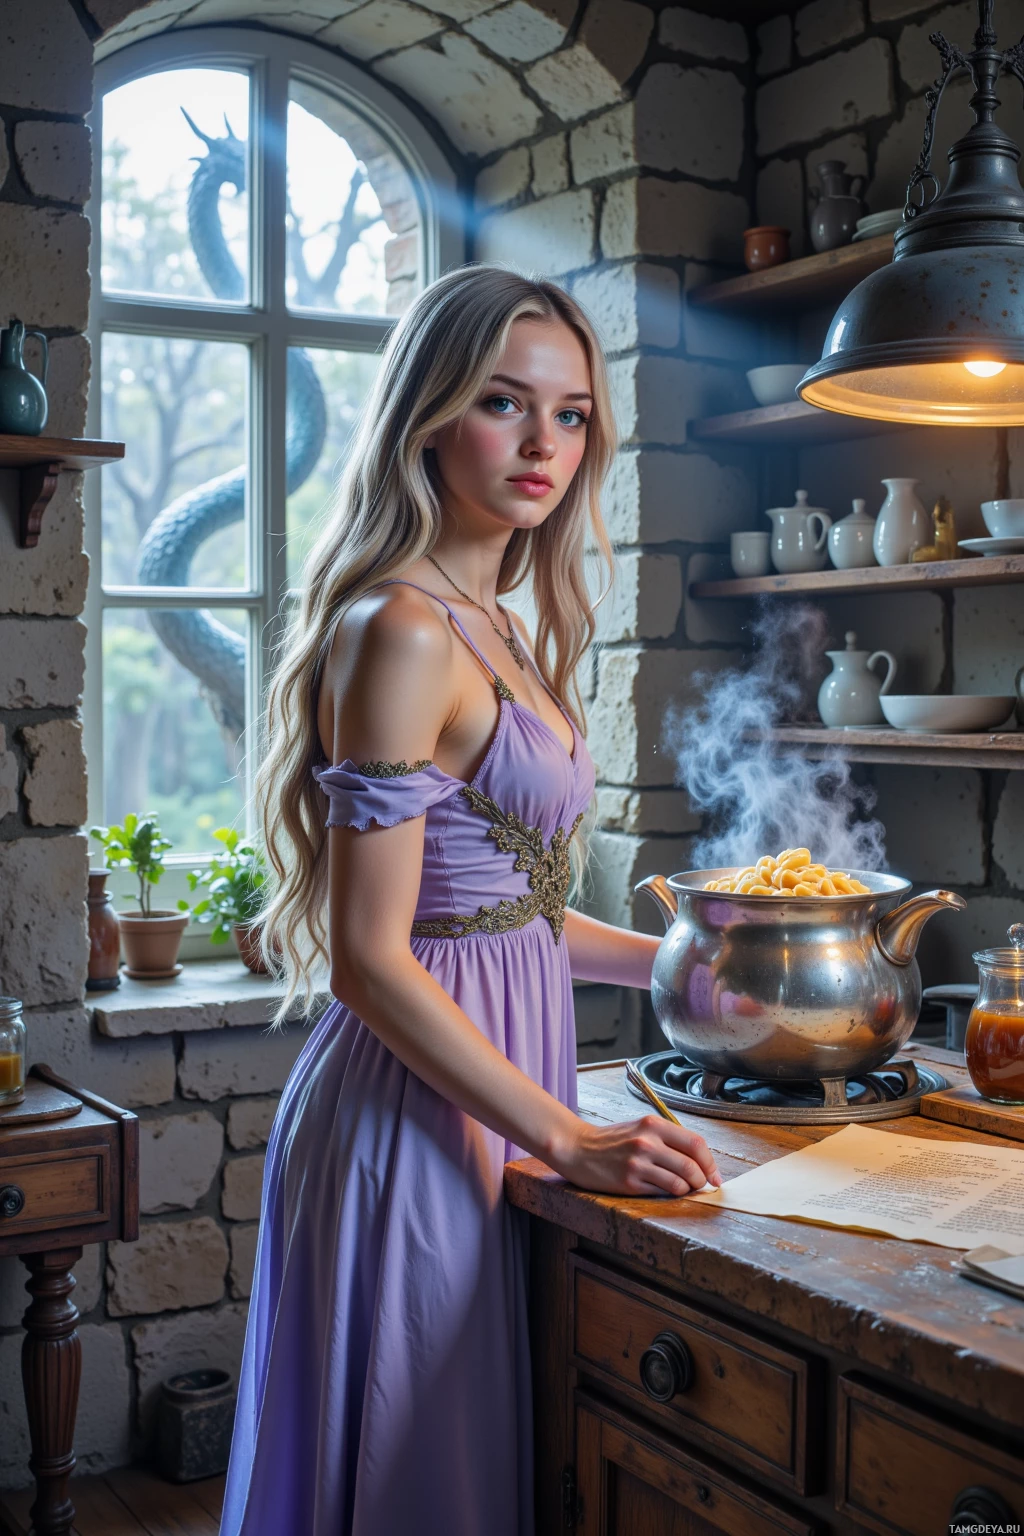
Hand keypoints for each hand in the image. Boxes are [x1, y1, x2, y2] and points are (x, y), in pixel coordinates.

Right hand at [551, 1115, 721, 1196]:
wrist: (578, 1148)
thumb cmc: (612, 1141)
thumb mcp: (640, 1128)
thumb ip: (667, 1139)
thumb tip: (699, 1159)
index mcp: (653, 1124)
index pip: (696, 1143)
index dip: (710, 1162)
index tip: (714, 1176)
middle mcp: (647, 1141)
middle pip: (692, 1165)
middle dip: (702, 1180)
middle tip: (701, 1186)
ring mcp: (638, 1162)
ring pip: (680, 1182)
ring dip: (688, 1190)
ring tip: (683, 1189)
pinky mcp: (629, 1181)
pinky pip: (662, 1191)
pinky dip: (671, 1194)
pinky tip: (666, 1191)